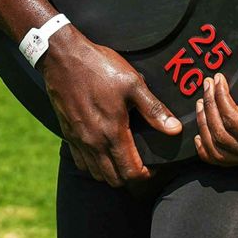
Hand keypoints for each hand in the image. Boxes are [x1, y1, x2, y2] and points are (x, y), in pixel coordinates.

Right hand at [42, 26, 181, 187]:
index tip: (154, 166)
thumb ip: (154, 109)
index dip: (147, 175)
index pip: (131, 172)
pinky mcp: (68, 134)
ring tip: (123, 158)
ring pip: (96, 173)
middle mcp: (94, 142)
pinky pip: (81, 162)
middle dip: (130, 177)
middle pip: (114, 179)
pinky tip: (102, 150)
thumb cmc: (99, 67)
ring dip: (111, 173)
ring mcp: (78, 140)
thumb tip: (174, 129)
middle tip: (141, 163)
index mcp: (112, 132)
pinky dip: (93, 164)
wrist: (63, 57)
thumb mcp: (132, 83)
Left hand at [195, 69, 237, 170]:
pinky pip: (224, 159)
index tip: (218, 78)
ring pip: (219, 151)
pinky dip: (208, 150)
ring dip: (205, 125)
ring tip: (201, 101)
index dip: (222, 101)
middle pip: (224, 137)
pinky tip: (199, 136)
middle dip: (211, 108)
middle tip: (207, 83)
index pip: (236, 125)